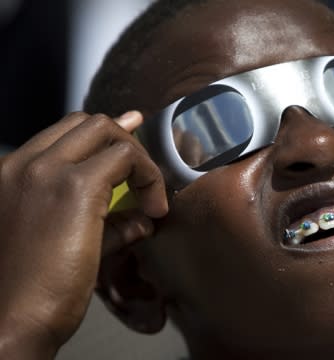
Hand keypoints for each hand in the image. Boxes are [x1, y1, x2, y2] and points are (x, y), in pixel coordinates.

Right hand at [0, 111, 166, 356]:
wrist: (10, 320)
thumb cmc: (32, 291)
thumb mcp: (62, 243)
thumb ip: (104, 224)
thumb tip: (142, 220)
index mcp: (10, 174)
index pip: (62, 134)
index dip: (104, 137)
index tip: (132, 141)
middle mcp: (23, 164)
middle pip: (85, 122)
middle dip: (122, 142)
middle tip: (144, 175)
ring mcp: (46, 171)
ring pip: (105, 130)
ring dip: (136, 158)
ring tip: (150, 199)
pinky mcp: (75, 187)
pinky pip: (126, 157)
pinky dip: (148, 177)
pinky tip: (154, 210)